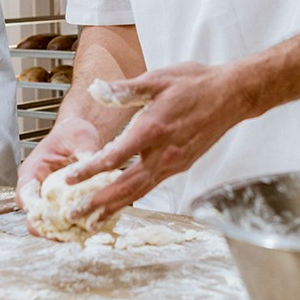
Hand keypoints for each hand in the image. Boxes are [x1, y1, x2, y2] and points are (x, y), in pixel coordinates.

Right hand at [14, 117, 104, 237]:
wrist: (78, 134)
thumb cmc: (74, 133)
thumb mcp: (81, 139)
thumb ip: (86, 155)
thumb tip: (97, 169)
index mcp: (33, 171)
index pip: (24, 196)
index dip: (34, 210)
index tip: (50, 218)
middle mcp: (37, 188)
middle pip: (33, 217)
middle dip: (48, 228)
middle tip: (69, 233)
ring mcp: (48, 198)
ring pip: (48, 224)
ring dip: (62, 231)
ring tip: (83, 232)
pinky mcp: (61, 204)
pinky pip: (63, 222)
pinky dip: (73, 226)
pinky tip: (90, 225)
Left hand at [66, 62, 258, 220]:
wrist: (231, 95)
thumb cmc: (196, 84)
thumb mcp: (157, 79)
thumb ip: (125, 89)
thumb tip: (98, 89)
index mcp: (153, 129)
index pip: (115, 157)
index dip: (89, 171)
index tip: (68, 180)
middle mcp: (163, 152)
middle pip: (125, 185)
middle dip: (98, 202)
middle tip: (74, 214)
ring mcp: (174, 162)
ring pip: (140, 191)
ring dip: (114, 207)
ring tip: (93, 221)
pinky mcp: (181, 165)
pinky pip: (152, 185)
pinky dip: (133, 197)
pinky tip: (121, 202)